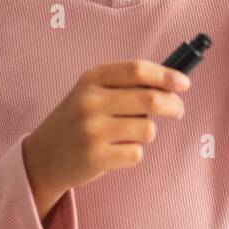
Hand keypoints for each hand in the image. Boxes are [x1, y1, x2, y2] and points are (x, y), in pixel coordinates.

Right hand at [22, 61, 188, 220]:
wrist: (44, 155)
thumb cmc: (80, 119)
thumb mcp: (93, 91)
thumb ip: (127, 84)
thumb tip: (173, 83)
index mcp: (92, 79)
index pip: (137, 70)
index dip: (165, 75)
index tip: (184, 83)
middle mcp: (90, 102)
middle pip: (149, 99)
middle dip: (172, 105)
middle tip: (177, 110)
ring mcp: (92, 131)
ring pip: (147, 129)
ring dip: (147, 132)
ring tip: (128, 134)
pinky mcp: (96, 158)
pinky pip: (137, 153)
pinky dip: (133, 152)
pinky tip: (115, 151)